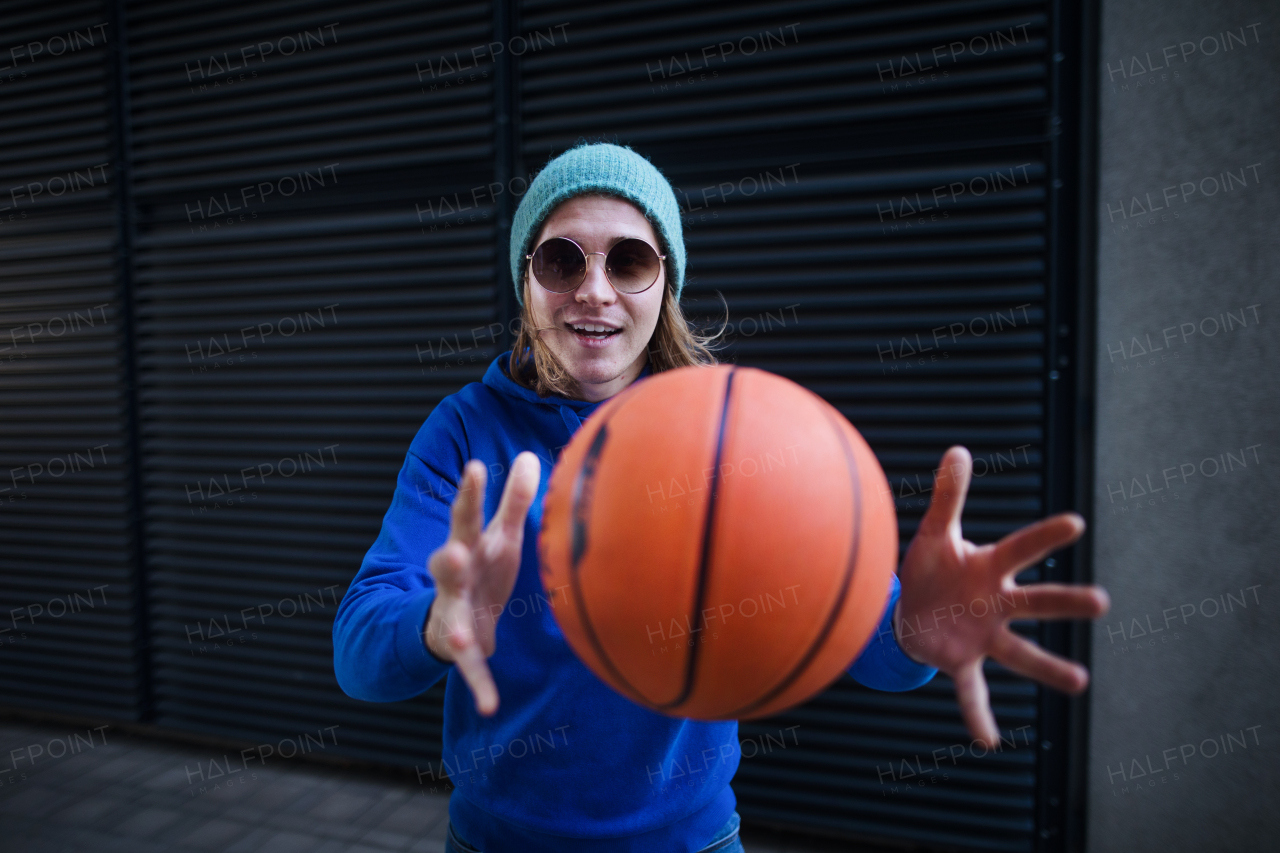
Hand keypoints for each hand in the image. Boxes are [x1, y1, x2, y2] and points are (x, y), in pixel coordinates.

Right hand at [424, 451, 540, 715]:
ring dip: (452, 625)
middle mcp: (455, 578)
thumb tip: (527, 455)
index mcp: (469, 547)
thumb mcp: (500, 535)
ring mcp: (453, 614)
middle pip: (448, 564)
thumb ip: (514, 499)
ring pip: (449, 617)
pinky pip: (471, 669)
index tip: (476, 468)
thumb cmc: (485, 571)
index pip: (467, 516)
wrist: (455, 624)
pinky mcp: (462, 650)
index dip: (471, 494)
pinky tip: (490, 705)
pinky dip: (480, 686)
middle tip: (452, 551)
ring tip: (457, 634)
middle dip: (449, 557)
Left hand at [893, 446, 1109, 747]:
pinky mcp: (960, 662)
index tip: (1075, 522)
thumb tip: (958, 450)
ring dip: (1046, 667)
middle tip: (1103, 602)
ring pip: (1018, 653)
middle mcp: (995, 604)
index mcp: (990, 568)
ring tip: (1079, 683)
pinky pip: (972, 692)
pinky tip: (988, 741)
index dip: (1045, 535)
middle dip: (1065, 601)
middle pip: (1034, 601)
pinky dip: (978, 716)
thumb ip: (949, 497)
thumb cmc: (930, 569)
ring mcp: (982, 636)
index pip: (1020, 548)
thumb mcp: (934, 534)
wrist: (907, 609)